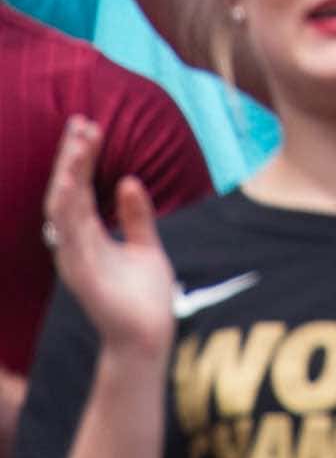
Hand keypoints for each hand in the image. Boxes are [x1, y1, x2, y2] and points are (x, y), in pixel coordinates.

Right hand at [38, 121, 175, 363]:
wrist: (150, 336)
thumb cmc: (144, 297)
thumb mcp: (144, 245)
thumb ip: (136, 215)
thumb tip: (129, 180)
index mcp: (89, 238)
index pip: (80, 190)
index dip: (81, 158)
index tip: (88, 125)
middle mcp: (76, 247)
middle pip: (65, 194)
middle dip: (71, 158)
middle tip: (80, 121)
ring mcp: (76, 260)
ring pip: (63, 211)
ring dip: (68, 176)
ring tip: (76, 143)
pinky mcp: (82, 275)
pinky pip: (69, 236)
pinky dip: (68, 208)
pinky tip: (72, 183)